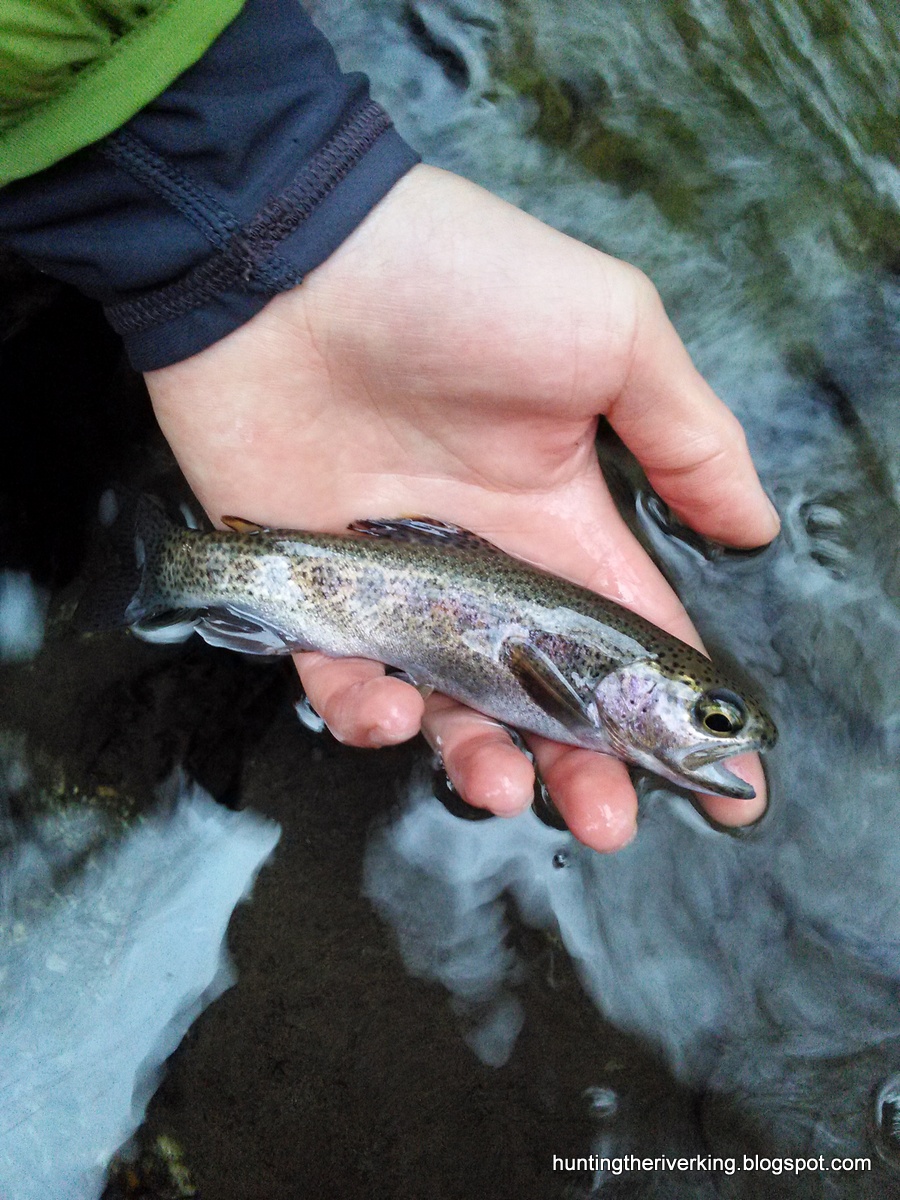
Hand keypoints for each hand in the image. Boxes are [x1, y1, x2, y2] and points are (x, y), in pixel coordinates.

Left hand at [144, 164, 778, 851]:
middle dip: (585, 769)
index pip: (633, 635)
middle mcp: (484, 569)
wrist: (288, 258)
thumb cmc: (457, 284)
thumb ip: (686, 437)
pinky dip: (365, 715)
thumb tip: (756, 528)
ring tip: (500, 784)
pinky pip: (339, 683)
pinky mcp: (308, 592)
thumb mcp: (610, 335)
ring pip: (448, 710)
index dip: (674, 712)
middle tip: (607, 820)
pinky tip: (389, 714)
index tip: (725, 789)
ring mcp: (395, 588)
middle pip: (545, 697)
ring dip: (480, 763)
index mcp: (561, 520)